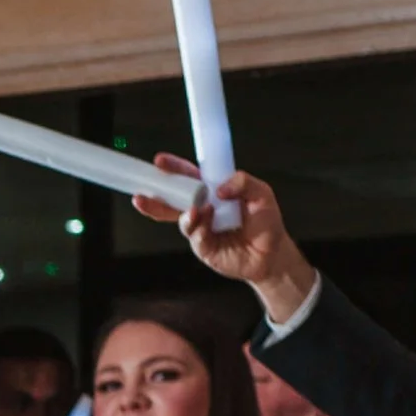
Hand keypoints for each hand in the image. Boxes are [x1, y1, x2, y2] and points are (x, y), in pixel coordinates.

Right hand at [133, 158, 315, 326]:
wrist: (272, 253)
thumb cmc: (266, 222)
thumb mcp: (261, 193)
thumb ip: (244, 182)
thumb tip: (220, 189)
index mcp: (213, 192)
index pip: (189, 177)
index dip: (174, 169)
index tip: (160, 162)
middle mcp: (203, 210)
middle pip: (174, 200)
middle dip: (157, 196)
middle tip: (143, 191)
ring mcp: (201, 229)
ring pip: (182, 220)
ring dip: (184, 214)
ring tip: (194, 212)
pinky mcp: (203, 248)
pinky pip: (195, 237)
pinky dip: (199, 229)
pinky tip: (206, 225)